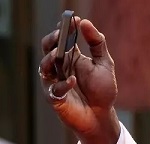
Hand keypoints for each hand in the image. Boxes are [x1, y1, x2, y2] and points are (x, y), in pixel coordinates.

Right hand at [38, 18, 120, 143]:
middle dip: (52, 39)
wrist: (102, 116)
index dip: (63, 28)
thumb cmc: (102, 91)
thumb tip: (85, 22)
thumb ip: (97, 43)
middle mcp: (60, 67)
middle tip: (60, 34)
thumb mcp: (104, 64)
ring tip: (60, 55)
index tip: (71, 21)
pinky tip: (73, 81)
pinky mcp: (55, 97)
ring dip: (51, 59)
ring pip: (44, 65)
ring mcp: (55, 81)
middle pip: (47, 47)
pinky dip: (63, 84)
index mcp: (71, 57)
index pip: (61, 38)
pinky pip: (53, 89)